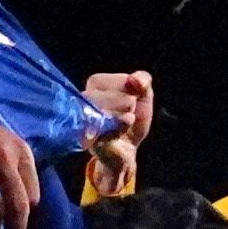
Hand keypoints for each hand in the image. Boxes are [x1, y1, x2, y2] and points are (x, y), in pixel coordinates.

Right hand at [83, 71, 153, 197]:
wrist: (126, 149)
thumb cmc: (131, 118)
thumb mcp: (144, 95)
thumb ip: (143, 80)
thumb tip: (135, 80)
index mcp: (96, 82)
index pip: (121, 80)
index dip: (132, 92)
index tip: (131, 100)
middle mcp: (84, 98)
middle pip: (115, 96)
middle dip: (129, 106)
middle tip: (127, 114)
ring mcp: (83, 118)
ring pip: (109, 113)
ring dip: (124, 120)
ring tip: (123, 125)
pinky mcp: (86, 138)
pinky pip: (107, 132)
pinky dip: (118, 133)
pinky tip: (118, 134)